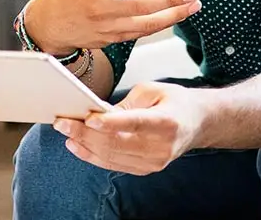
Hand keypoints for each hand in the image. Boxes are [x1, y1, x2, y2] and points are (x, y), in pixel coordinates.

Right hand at [23, 0, 200, 53]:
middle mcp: (100, 9)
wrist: (48, 26)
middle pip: (139, 7)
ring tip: (193, 5)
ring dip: (172, 15)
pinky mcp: (112, 38)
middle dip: (169, 2)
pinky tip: (177, 15)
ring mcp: (107, 27)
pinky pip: (140, 32)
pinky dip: (160, 25)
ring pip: (144, 24)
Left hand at [53, 81, 210, 174]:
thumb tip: (97, 113)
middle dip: (85, 133)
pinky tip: (77, 145)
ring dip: (84, 145)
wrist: (197, 124)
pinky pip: (114, 164)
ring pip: (112, 156)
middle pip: (117, 142)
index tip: (89, 118)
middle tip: (63, 122)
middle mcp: (161, 146)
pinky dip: (92, 155)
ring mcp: (154, 162)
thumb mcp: (153, 90)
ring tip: (65, 132)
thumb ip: (126, 103)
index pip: (135, 123)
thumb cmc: (174, 102)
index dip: (111, 123)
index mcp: (167, 122)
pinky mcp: (146, 169)